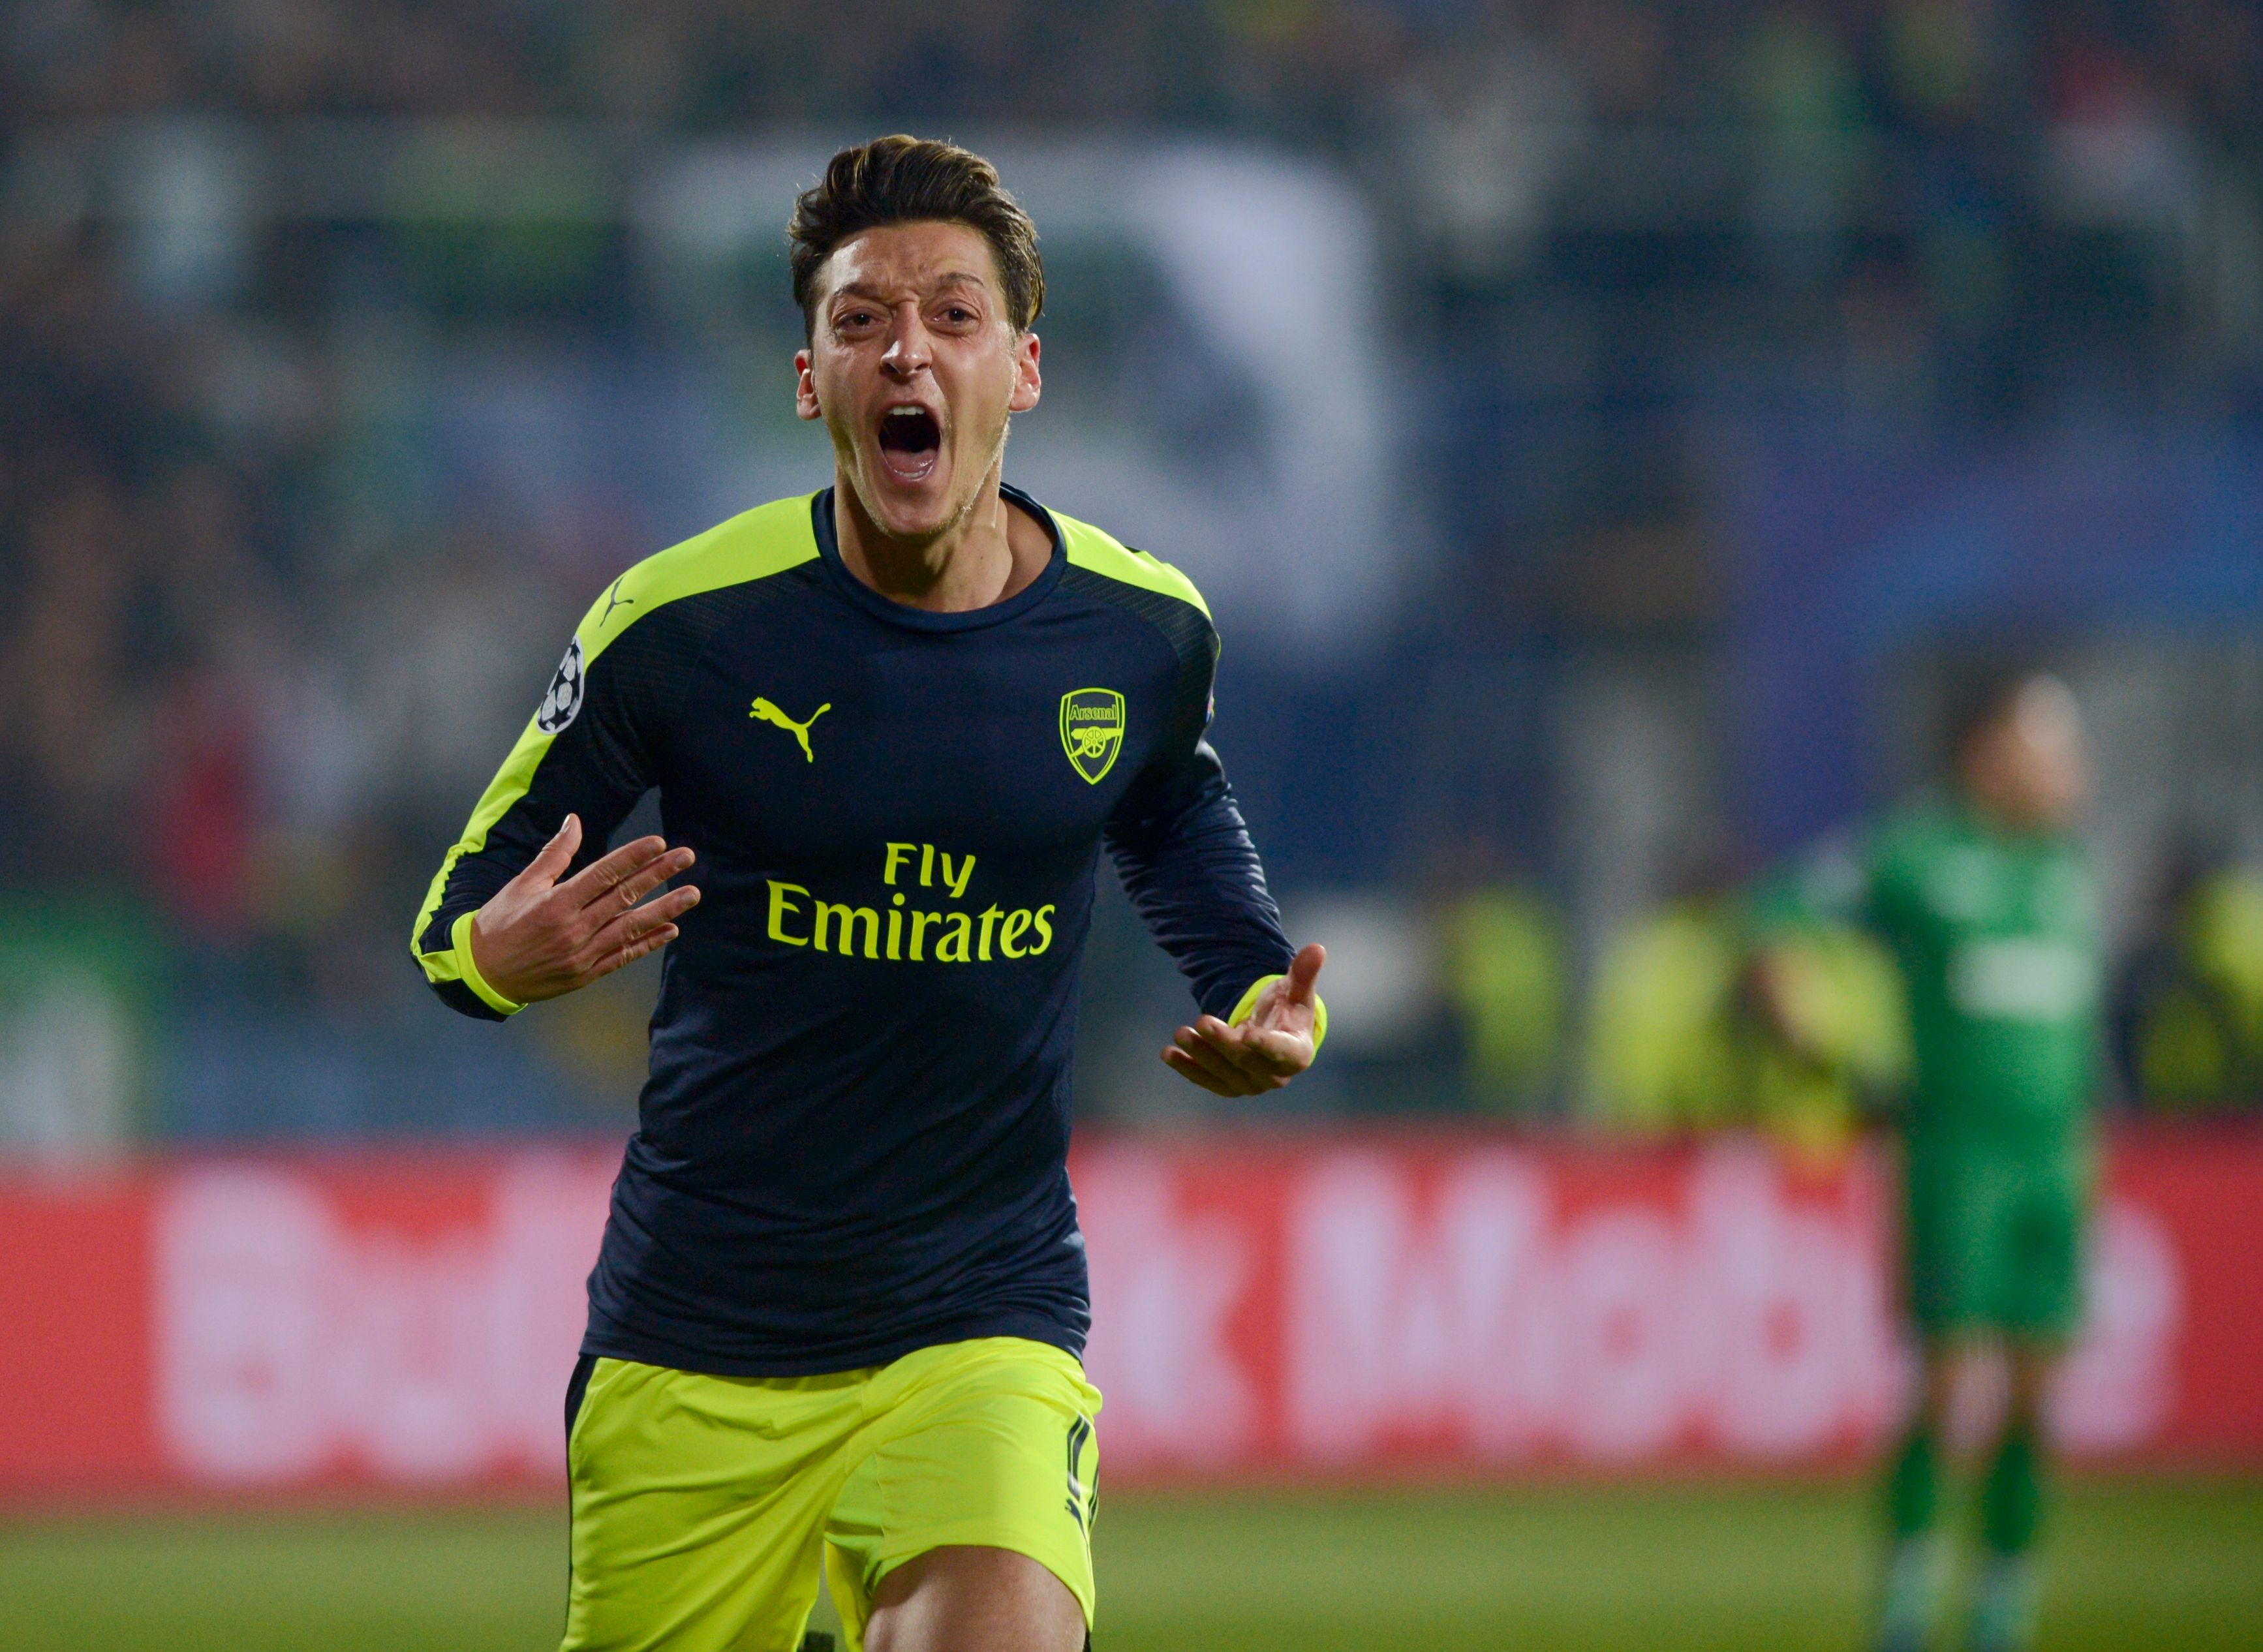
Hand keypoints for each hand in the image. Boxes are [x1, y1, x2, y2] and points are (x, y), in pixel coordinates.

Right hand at [468, 814, 699, 1004]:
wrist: (482, 974)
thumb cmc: (500, 923)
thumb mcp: (522, 884)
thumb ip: (554, 854)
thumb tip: (574, 821)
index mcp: (556, 903)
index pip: (603, 874)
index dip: (633, 857)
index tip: (659, 843)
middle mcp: (573, 928)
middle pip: (624, 897)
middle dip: (659, 875)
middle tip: (686, 857)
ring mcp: (582, 954)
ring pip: (631, 927)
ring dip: (665, 910)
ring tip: (691, 894)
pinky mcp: (586, 974)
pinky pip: (623, 956)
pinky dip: (647, 943)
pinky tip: (670, 929)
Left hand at [1163, 943, 1324, 1096]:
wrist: (1274, 1033)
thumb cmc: (1288, 1010)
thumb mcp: (1296, 990)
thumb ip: (1304, 973)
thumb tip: (1317, 948)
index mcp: (1297, 1053)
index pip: (1282, 1052)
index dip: (1266, 1045)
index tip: (1248, 1035)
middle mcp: (1276, 1076)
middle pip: (1246, 1061)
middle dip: (1222, 1042)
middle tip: (1201, 1019)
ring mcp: (1251, 1084)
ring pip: (1223, 1073)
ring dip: (1200, 1054)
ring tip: (1180, 1032)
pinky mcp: (1229, 1085)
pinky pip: (1207, 1080)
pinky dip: (1187, 1067)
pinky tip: (1169, 1053)